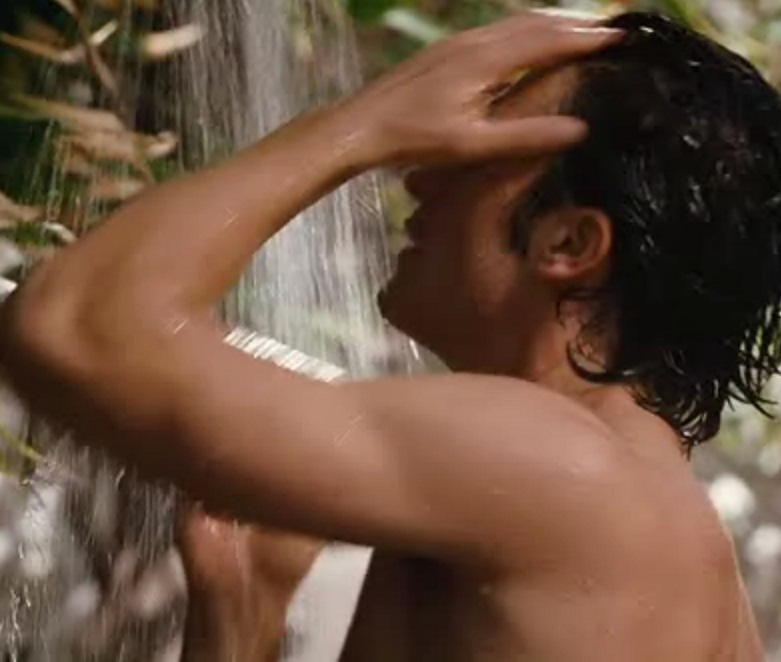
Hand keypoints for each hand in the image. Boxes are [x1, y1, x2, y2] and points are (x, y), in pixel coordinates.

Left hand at [339, 12, 621, 165]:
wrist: (360, 126)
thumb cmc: (412, 138)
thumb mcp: (473, 144)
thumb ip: (526, 135)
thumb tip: (579, 129)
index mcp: (485, 59)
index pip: (549, 40)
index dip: (587, 37)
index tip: (622, 36)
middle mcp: (474, 41)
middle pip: (536, 22)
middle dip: (576, 23)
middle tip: (612, 28)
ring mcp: (457, 42)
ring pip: (515, 23)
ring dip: (551, 23)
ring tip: (579, 29)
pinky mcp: (445, 51)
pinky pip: (496, 31)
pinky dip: (524, 31)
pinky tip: (525, 44)